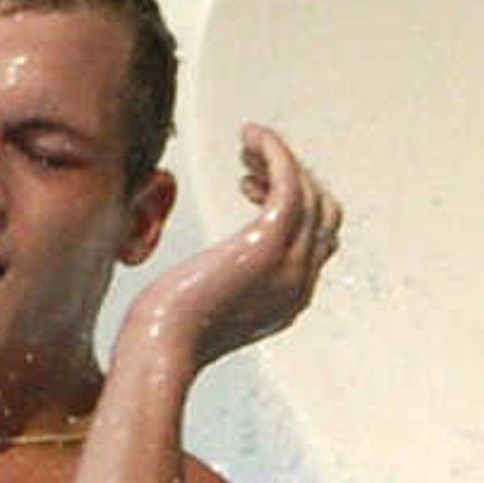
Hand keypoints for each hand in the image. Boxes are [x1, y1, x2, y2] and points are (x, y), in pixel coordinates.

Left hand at [120, 123, 340, 371]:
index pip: (319, 237)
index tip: (249, 186)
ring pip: (310, 193)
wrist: (160, 346)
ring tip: (247, 142)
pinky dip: (276, 153)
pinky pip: (290, 184)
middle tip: (249, 161)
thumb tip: (217, 263)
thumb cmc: (166, 327)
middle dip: (293, 178)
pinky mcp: (267, 245)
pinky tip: (251, 136)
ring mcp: (289, 265)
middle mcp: (300, 283)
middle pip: (324, 211)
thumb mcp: (210, 304)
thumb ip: (228, 282)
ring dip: (281, 158)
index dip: (292, 202)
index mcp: (291, 298)